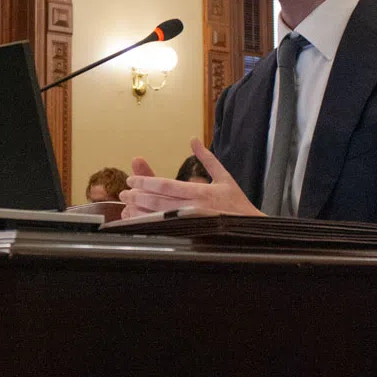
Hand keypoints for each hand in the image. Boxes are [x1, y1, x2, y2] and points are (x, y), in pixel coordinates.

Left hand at [119, 138, 261, 217]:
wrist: (253, 231)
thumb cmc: (238, 204)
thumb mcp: (225, 177)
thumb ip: (207, 159)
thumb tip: (193, 140)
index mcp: (201, 192)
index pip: (166, 185)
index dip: (146, 181)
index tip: (132, 179)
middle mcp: (194, 208)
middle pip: (158, 202)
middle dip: (137, 196)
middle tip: (123, 193)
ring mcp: (192, 225)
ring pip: (159, 217)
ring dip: (139, 212)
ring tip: (126, 206)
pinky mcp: (191, 236)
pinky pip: (165, 230)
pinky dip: (148, 226)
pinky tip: (138, 222)